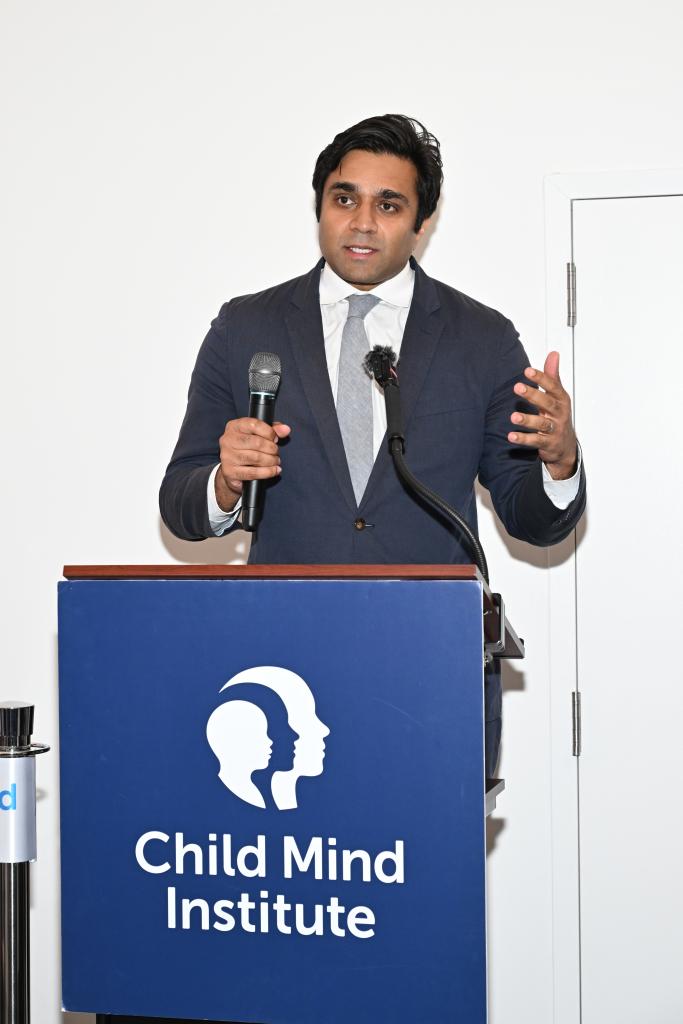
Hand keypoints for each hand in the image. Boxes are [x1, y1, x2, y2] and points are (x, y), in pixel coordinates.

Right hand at [215, 418, 290, 511]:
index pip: (254, 424)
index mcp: (234, 426)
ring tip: (275, 461)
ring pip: (256, 458)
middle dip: (272, 449)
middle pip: (257, 442)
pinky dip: (268, 472)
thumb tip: (285, 429)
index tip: (275, 439)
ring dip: (271, 461)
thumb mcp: (258, 434)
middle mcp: (228, 440)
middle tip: (276, 452)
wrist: (232, 470)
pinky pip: (254, 473)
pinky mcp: (230, 472)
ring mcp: (227, 457)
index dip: (269, 432)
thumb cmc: (247, 449)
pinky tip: (274, 470)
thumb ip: (272, 429)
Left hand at [507, 351, 577, 479]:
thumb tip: (553, 353)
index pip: (553, 386)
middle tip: (517, 387)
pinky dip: (524, 439)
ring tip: (513, 416)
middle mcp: (559, 413)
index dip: (541, 378)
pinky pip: (536, 441)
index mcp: (561, 399)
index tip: (527, 370)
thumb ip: (552, 376)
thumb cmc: (558, 416)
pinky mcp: (548, 444)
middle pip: (547, 403)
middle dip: (533, 395)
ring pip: (542, 423)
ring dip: (527, 420)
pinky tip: (511, 436)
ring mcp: (555, 429)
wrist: (565, 446)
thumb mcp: (557, 396)